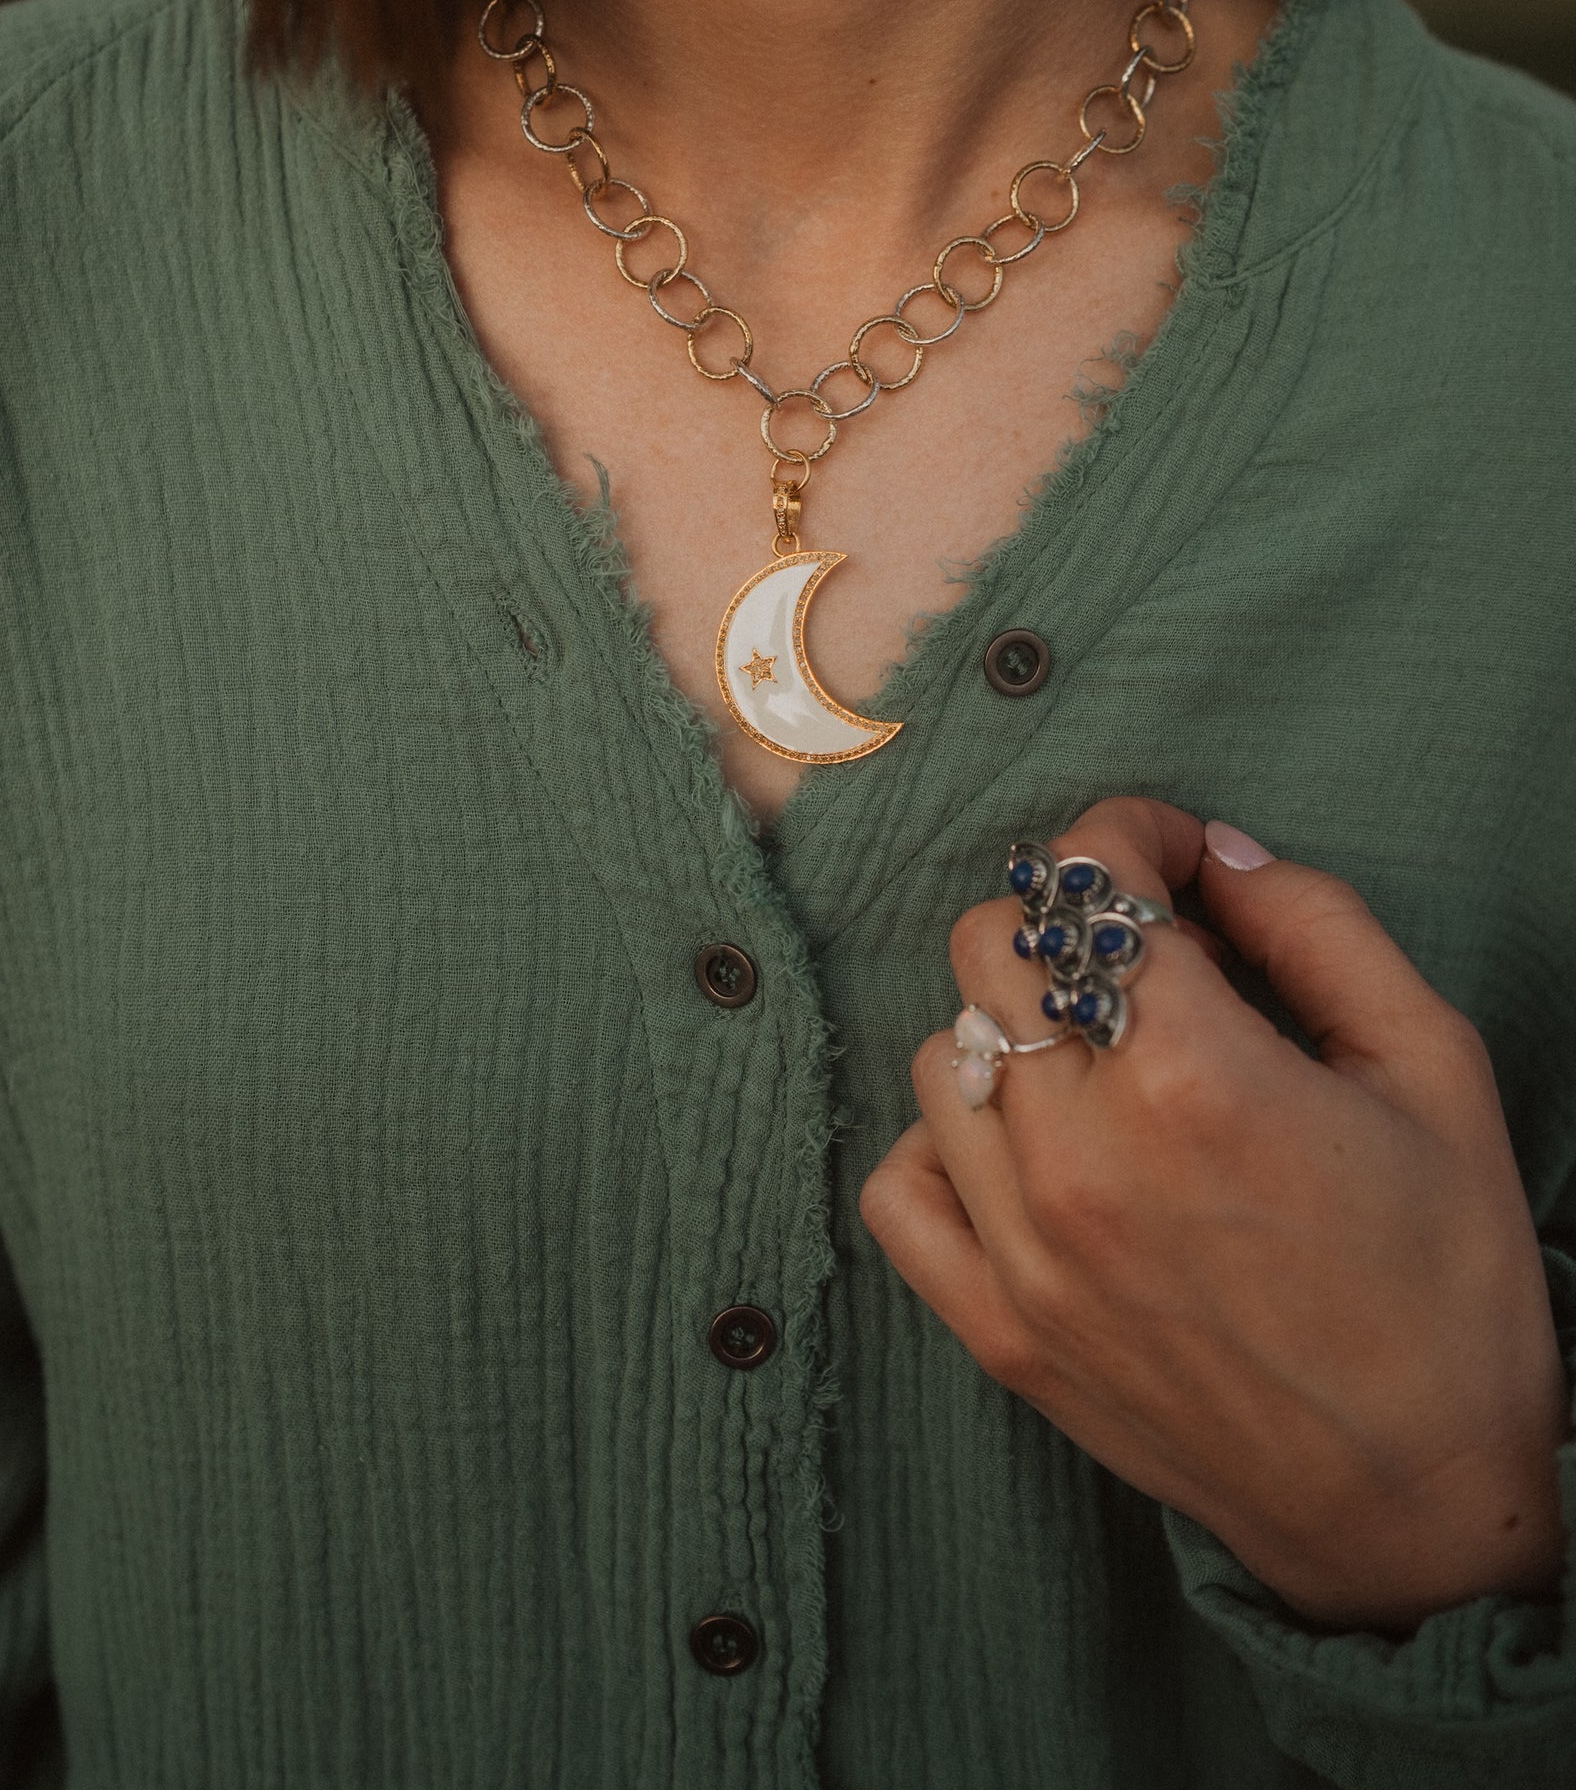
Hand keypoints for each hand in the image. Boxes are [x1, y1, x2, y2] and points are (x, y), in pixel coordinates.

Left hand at [860, 797, 1568, 1633]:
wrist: (1424, 1510)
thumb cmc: (1449, 1289)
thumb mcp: (1435, 1069)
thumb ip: (1320, 928)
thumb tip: (1219, 852)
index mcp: (1197, 1076)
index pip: (1088, 881)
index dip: (1131, 836)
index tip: (1175, 858)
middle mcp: (1086, 1155)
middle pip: (988, 944)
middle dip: (1064, 916)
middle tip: (1147, 954)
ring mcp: (1026, 1250)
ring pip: (942, 1052)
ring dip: (1011, 1023)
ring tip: (1102, 1055)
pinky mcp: (999, 1331)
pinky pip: (895, 1189)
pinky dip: (940, 1144)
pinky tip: (1024, 1145)